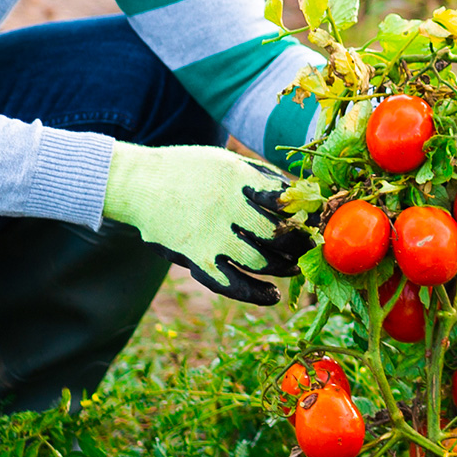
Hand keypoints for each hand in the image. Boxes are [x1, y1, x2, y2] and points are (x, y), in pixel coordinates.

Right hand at [101, 141, 310, 303]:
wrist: (140, 183)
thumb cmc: (189, 169)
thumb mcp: (227, 161)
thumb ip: (261, 177)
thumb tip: (300, 194)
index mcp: (240, 179)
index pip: (287, 202)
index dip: (306, 216)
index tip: (316, 222)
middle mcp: (228, 207)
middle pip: (279, 234)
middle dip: (300, 245)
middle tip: (310, 249)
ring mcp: (212, 235)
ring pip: (261, 261)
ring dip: (284, 268)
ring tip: (293, 268)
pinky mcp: (196, 258)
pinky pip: (232, 283)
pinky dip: (256, 293)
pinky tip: (271, 295)